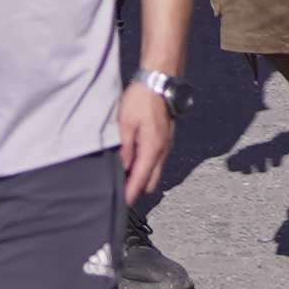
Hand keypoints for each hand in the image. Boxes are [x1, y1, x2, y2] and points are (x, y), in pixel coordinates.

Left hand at [114, 80, 180, 204]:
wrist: (160, 82)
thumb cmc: (141, 100)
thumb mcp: (125, 123)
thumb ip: (125, 147)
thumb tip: (121, 168)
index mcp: (152, 149)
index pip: (141, 180)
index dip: (131, 194)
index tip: (122, 205)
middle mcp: (162, 151)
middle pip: (151, 182)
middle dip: (137, 191)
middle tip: (121, 193)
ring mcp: (167, 146)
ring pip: (156, 172)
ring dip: (142, 179)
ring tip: (125, 180)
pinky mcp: (166, 139)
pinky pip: (158, 162)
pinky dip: (147, 168)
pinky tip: (135, 163)